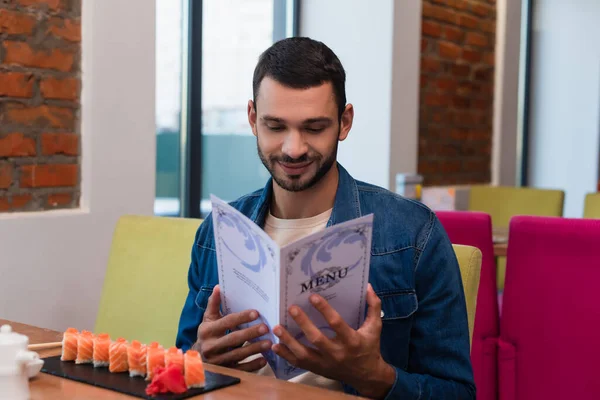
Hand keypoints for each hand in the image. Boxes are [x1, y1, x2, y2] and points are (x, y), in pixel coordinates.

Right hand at [193, 285, 271, 371]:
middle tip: (266, 327)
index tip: (256, 313)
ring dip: (254, 349)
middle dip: (250, 333)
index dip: (241, 317)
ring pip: (238, 355)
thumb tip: (218, 287)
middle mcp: (211, 346)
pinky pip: (240, 369)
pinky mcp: (225, 371)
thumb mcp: (208, 319)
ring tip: (269, 343)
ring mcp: (218, 360)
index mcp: (207, 331)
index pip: (227, 322)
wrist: (197, 358)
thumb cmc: (208, 334)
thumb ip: (214, 304)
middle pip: (233, 339)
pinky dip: (252, 366)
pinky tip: (264, 359)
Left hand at [272, 284, 395, 398]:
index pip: (336, 324)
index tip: (312, 296)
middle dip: (303, 323)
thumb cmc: (369, 347)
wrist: (367, 376)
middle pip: (317, 339)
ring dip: (289, 341)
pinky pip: (299, 364)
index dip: (324, 310)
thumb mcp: (375, 327)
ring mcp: (326, 363)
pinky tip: (275, 346)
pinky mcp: (318, 370)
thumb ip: (373, 306)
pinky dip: (286, 356)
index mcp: (352, 340)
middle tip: (291, 309)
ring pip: (304, 354)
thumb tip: (368, 286)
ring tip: (276, 328)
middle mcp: (337, 353)